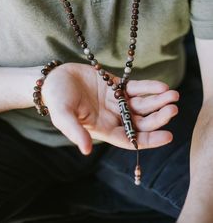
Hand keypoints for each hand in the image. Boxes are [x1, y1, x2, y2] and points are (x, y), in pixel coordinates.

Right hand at [42, 63, 178, 154]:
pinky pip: (136, 87)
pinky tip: (161, 86)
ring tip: (172, 95)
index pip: (130, 139)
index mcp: (103, 129)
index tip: (168, 136)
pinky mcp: (116, 84)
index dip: (149, 140)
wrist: (54, 77)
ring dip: (157, 101)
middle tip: (173, 109)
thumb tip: (86, 150)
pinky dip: (148, 87)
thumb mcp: (63, 115)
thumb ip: (75, 131)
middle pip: (141, 121)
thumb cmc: (56, 99)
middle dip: (158, 117)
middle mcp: (113, 117)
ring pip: (142, 104)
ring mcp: (116, 100)